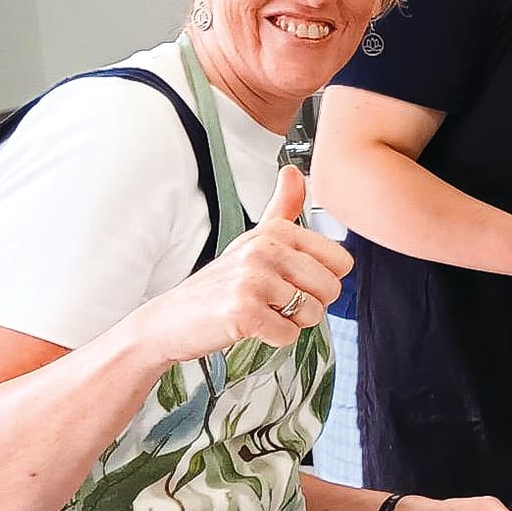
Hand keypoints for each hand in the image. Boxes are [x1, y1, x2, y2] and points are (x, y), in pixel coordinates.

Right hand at [123, 166, 350, 361]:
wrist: (170, 320)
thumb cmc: (219, 283)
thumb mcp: (253, 240)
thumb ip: (282, 208)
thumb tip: (294, 172)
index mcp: (276, 231)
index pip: (341, 262)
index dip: (322, 280)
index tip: (292, 280)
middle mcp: (265, 250)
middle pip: (332, 289)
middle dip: (310, 304)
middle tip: (275, 301)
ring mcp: (253, 279)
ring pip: (314, 313)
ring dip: (291, 322)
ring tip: (261, 311)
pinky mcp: (244, 311)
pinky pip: (290, 334)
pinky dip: (274, 338)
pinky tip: (251, 326)